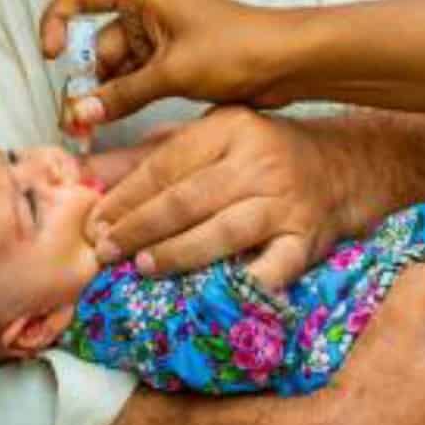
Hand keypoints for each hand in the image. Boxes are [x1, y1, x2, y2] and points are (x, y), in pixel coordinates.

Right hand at [39, 0, 292, 132]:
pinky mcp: (176, 67)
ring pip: (116, 69)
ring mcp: (162, 42)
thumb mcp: (173, 71)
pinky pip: (137, 82)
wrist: (289, 63)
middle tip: (72, 120)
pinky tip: (109, 126)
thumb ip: (122, 93)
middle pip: (97, 43)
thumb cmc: (237, 48)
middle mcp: (148, 15)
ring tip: (85, 131)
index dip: (58, 18)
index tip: (52, 55)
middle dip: (81, 80)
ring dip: (101, 97)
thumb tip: (79, 112)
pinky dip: (123, 101)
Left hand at [90, 107, 363, 288]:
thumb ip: (148, 157)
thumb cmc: (260, 153)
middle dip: (140, 226)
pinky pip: (274, 266)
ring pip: (223, 230)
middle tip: (106, 250)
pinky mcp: (304, 239)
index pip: (166, 164)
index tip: (96, 220)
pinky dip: (247, 283)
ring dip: (179, 252)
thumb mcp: (208, 138)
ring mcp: (284, 202)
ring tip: (144, 266)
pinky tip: (216, 296)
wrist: (339, 167)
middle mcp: (258, 162)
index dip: (126, 195)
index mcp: (229, 128)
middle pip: (189, 198)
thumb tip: (84, 173)